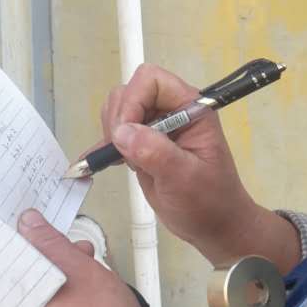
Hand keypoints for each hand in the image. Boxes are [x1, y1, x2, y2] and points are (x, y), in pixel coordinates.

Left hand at [2, 210, 172, 306]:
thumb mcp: (82, 274)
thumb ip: (51, 244)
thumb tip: (26, 222)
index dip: (12, 239)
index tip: (24, 222)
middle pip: (14, 281)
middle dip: (41, 255)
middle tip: (66, 241)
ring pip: (30, 297)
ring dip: (53, 275)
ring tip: (84, 259)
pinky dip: (57, 298)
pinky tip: (82, 286)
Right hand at [101, 64, 301, 273]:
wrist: (214, 226)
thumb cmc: (210, 202)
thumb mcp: (185, 178)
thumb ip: (156, 152)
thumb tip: (122, 132)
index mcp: (190, 108)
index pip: (151, 80)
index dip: (133, 101)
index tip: (125, 134)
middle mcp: (172, 111)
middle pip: (129, 92)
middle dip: (118, 120)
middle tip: (125, 154)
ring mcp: (156, 127)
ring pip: (118, 110)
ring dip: (111, 134)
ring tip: (125, 162)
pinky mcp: (143, 145)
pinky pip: (115, 133)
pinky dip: (103, 148)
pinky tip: (92, 165)